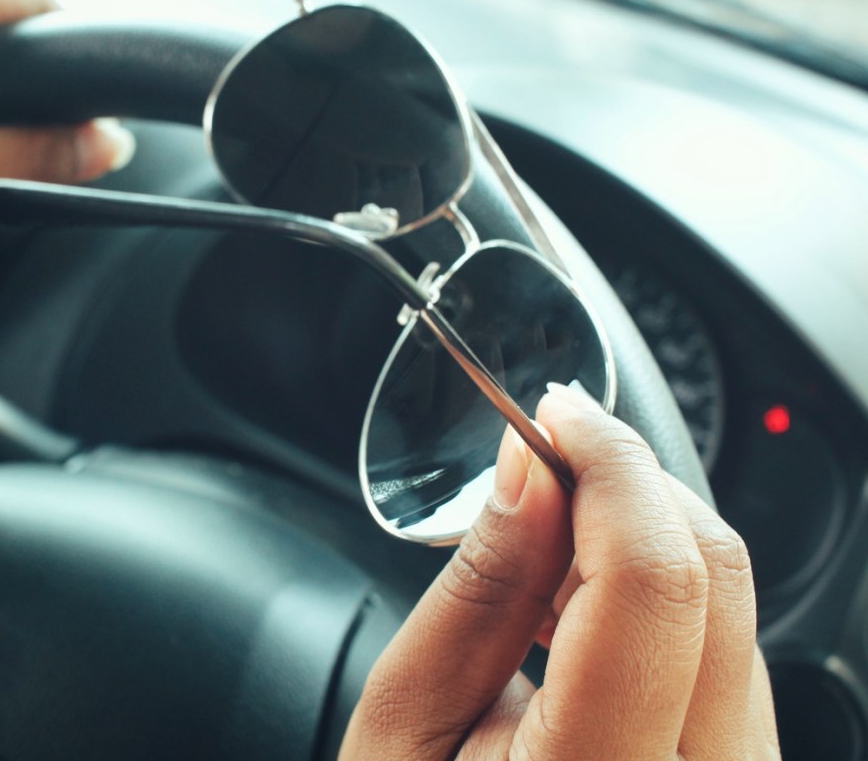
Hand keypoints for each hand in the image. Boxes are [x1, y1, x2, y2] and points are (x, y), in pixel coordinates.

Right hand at [341, 385, 779, 758]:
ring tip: (545, 546)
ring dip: (645, 534)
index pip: (653, 579)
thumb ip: (476, 594)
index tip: (554, 415)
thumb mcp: (403, 726)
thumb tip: (527, 468)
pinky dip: (664, 594)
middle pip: (715, 575)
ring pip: (737, 605)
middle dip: (629, 483)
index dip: (608, 467)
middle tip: (545, 454)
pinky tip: (585, 605)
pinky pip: (734, 651)